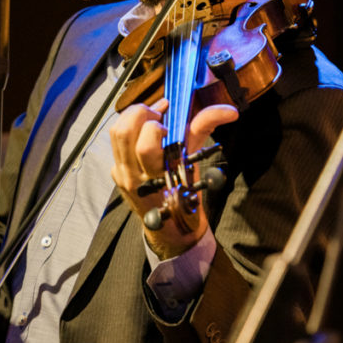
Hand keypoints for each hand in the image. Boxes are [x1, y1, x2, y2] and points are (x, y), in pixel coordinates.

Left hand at [110, 97, 238, 258]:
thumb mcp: (197, 165)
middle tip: (157, 112)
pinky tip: (142, 128)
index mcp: (157, 177)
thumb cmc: (188, 197)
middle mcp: (135, 176)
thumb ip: (204, 131)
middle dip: (140, 113)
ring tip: (149, 115)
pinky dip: (127, 129)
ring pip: (115, 134)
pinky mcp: (115, 173)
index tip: (169, 114)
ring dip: (131, 117)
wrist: (172, 230)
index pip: (146, 145)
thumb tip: (228, 111)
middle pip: (124, 133)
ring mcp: (121, 174)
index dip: (155, 125)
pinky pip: (115, 143)